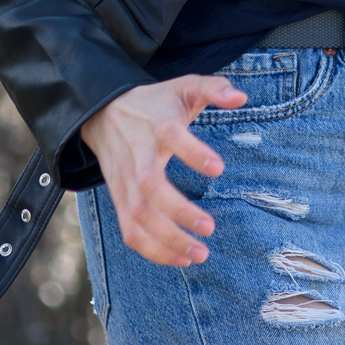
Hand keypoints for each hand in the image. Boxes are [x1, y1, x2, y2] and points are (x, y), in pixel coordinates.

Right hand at [79, 74, 246, 265]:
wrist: (102, 113)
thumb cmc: (155, 102)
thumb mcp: (183, 85)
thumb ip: (213, 87)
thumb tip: (242, 97)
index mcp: (156, 125)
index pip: (170, 136)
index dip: (192, 152)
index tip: (220, 169)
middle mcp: (138, 155)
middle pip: (149, 187)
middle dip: (178, 211)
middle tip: (210, 228)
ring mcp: (124, 181)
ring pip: (137, 216)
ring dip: (166, 240)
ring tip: (200, 254)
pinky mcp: (118, 198)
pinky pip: (129, 230)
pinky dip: (151, 251)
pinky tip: (180, 259)